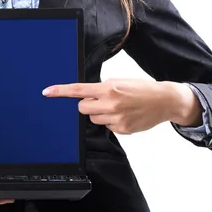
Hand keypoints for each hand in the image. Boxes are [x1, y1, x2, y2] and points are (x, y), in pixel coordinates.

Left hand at [42, 78, 173, 134]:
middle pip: (82, 108)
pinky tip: (123, 115)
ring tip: (116, 107)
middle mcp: (111, 104)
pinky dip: (111, 122)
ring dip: (99, 114)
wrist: (164, 100)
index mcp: (109, 88)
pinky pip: (106, 126)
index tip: (47, 92)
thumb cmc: (141, 88)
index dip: (60, 91)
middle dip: (87, 105)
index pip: (79, 90)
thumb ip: (102, 88)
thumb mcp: (120, 82)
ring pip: (93, 119)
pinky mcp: (122, 129)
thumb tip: (86, 96)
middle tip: (100, 100)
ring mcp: (116, 118)